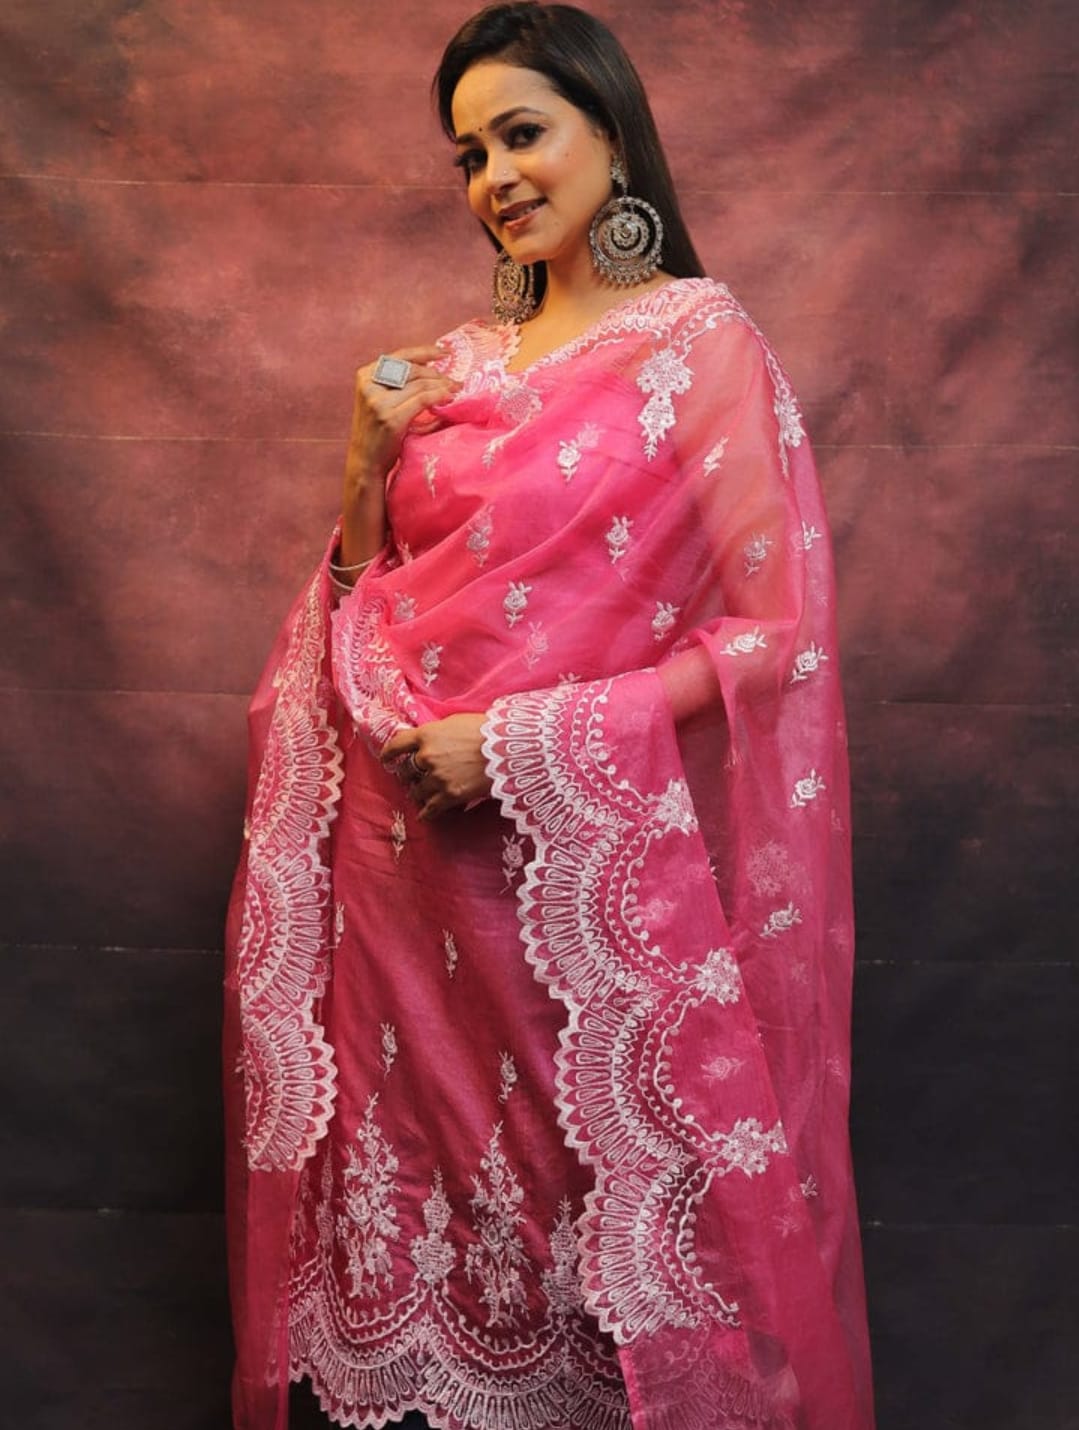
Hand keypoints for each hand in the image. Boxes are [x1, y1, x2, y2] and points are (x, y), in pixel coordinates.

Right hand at [345, 344, 459, 490]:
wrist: (365, 463)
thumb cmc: (378, 433)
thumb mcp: (382, 402)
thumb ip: (399, 386)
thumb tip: (434, 371)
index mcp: (366, 376)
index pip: (400, 356)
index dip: (424, 352)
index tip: (445, 352)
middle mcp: (369, 385)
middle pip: (412, 370)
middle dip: (437, 374)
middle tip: (456, 382)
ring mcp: (378, 402)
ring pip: (420, 384)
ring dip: (442, 385)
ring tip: (456, 390)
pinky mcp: (391, 418)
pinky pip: (423, 400)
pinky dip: (439, 397)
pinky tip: (449, 399)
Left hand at [381, 714, 491, 821]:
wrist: (507, 749)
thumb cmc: (485, 730)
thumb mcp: (455, 723)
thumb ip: (437, 734)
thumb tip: (431, 741)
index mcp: (426, 735)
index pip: (397, 744)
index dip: (388, 753)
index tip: (386, 759)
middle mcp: (427, 757)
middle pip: (406, 771)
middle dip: (407, 775)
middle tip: (411, 778)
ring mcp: (437, 778)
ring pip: (416, 791)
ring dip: (417, 793)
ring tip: (420, 795)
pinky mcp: (450, 795)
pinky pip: (430, 809)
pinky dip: (426, 813)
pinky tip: (425, 815)